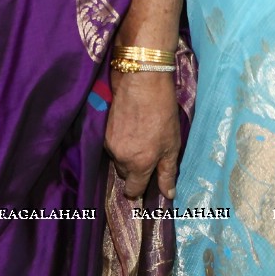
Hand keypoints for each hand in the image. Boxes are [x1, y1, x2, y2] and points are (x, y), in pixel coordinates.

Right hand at [105, 70, 181, 204]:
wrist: (142, 80)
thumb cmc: (162, 111)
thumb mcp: (172, 144)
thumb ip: (168, 172)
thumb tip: (168, 195)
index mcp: (139, 164)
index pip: (133, 190)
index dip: (139, 188)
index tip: (146, 180)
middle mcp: (120, 158)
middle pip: (124, 173)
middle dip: (133, 168)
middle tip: (146, 151)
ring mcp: (108, 143)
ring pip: (116, 157)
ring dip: (125, 152)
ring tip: (139, 134)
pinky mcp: (102, 128)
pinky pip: (110, 143)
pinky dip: (118, 139)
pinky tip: (129, 125)